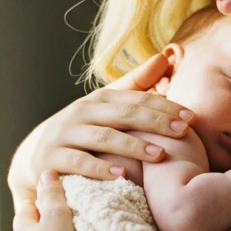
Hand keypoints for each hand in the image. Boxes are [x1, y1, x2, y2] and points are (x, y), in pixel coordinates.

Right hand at [7, 52, 195, 208]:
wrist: (38, 155)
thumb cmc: (84, 130)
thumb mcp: (107, 107)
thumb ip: (136, 85)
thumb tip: (166, 56)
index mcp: (99, 99)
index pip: (136, 99)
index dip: (164, 106)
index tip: (191, 117)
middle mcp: (81, 112)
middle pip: (123, 114)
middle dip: (156, 122)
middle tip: (183, 132)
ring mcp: (65, 134)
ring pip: (102, 137)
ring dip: (133, 146)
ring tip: (159, 154)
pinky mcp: (51, 159)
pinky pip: (78, 163)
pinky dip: (100, 168)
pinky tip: (121, 174)